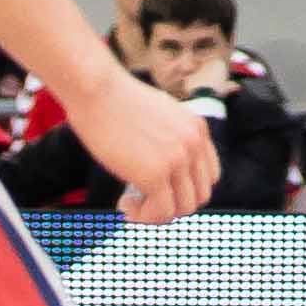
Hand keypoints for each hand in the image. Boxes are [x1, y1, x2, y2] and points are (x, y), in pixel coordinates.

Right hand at [70, 72, 220, 222]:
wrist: (96, 89)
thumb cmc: (116, 99)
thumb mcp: (158, 114)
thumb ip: (169, 137)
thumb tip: (161, 166)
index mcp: (197, 127)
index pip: (210, 175)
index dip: (186, 189)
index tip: (162, 191)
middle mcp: (193, 143)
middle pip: (200, 195)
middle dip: (174, 204)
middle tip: (145, 201)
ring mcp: (177, 159)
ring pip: (183, 208)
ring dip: (157, 214)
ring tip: (132, 204)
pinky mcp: (155, 173)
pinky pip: (161, 212)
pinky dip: (144, 217)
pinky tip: (124, 205)